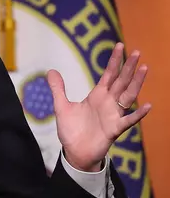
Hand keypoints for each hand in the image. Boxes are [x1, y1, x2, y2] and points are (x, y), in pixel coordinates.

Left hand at [46, 42, 150, 171]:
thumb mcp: (61, 106)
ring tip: (144, 69)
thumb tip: (51, 71)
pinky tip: (147, 106)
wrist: (75, 152)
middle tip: (137, 52)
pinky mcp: (114, 129)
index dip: (114, 61)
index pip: (109, 74)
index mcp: (97, 96)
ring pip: (128, 96)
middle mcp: (108, 103)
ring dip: (136, 83)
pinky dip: (138, 114)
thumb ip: (58, 89)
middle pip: (121, 81)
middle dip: (128, 67)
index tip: (120, 45)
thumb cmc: (71, 130)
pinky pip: (128, 121)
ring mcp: (113, 115)